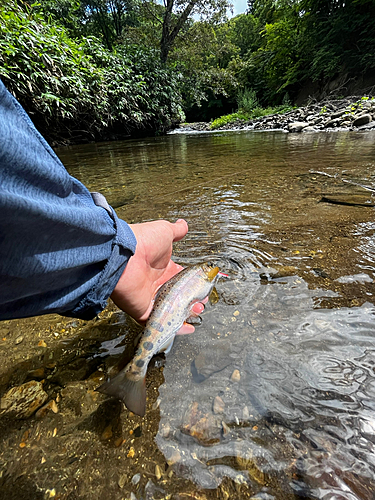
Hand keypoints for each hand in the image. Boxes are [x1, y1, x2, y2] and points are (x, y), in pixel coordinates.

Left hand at [110, 219, 204, 333]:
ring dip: (186, 313)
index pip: (180, 278)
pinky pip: (159, 323)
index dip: (193, 284)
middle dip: (192, 300)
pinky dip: (174, 327)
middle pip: (177, 297)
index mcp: (163, 267)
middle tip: (202, 302)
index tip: (204, 286)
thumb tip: (184, 224)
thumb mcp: (164, 232)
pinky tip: (188, 327)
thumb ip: (176, 231)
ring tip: (198, 311)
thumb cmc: (144, 242)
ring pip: (171, 311)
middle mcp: (156, 284)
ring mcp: (150, 298)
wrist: (123, 255)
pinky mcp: (143, 311)